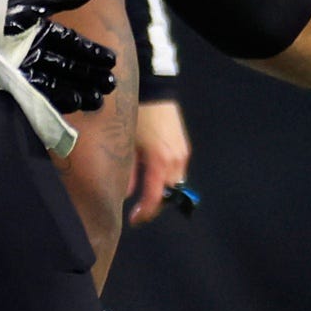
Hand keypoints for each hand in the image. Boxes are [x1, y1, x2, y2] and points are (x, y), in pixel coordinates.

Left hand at [0, 0, 116, 113]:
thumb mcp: (30, 2)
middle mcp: (35, 51)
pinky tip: (76, 103)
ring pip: (59, 81)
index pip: (72, 43)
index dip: (92, 52)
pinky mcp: (13, 83)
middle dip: (90, 76)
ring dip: (80, 91)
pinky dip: (59, 98)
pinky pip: (42, 92)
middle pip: (69, 66)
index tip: (112, 61)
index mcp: (39, 31)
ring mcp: (25, 69)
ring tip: (99, 99)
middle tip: (111, 85)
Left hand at [127, 99, 191, 225]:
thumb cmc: (137, 117)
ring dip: (161, 192)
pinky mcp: (183, 147)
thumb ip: (129, 172)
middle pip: (169, 194)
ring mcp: (182, 154)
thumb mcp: (127, 145)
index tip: (134, 220)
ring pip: (175, 184)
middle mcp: (176, 161)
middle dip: (155, 205)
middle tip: (139, 210)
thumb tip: (126, 192)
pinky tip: (152, 176)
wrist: (155, 90)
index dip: (145, 213)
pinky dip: (165, 179)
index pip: (155, 197)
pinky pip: (177, 171)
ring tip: (144, 194)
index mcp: (159, 162)